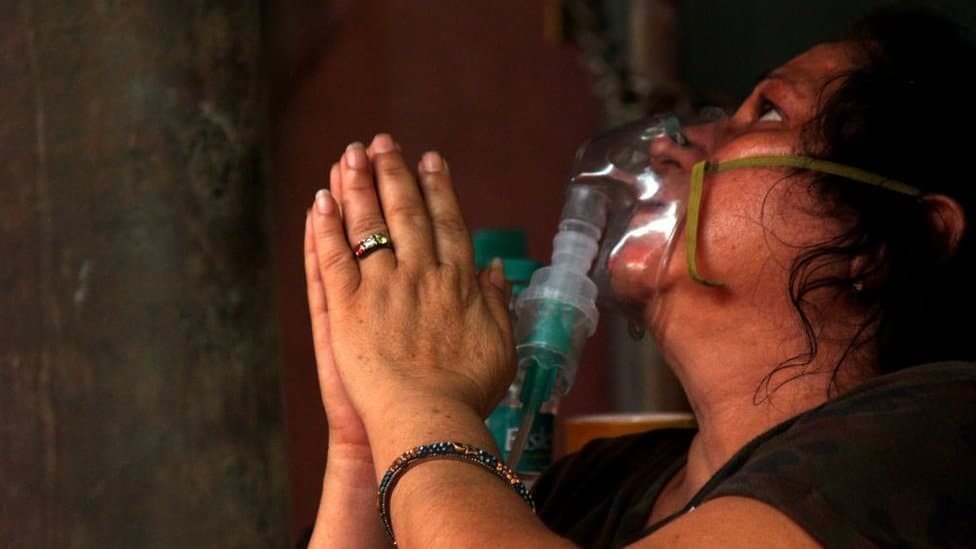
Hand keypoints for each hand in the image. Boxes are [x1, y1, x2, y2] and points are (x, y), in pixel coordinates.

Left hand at [306, 134, 515, 430]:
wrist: (428, 420)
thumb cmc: (468, 391)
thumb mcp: (499, 346)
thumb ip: (497, 303)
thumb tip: (496, 269)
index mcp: (456, 280)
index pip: (447, 222)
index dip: (438, 188)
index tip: (431, 160)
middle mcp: (420, 272)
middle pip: (405, 212)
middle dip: (394, 172)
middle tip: (383, 142)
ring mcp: (381, 285)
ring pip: (367, 224)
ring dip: (358, 185)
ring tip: (350, 155)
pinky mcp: (346, 305)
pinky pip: (332, 256)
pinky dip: (325, 226)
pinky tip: (320, 200)